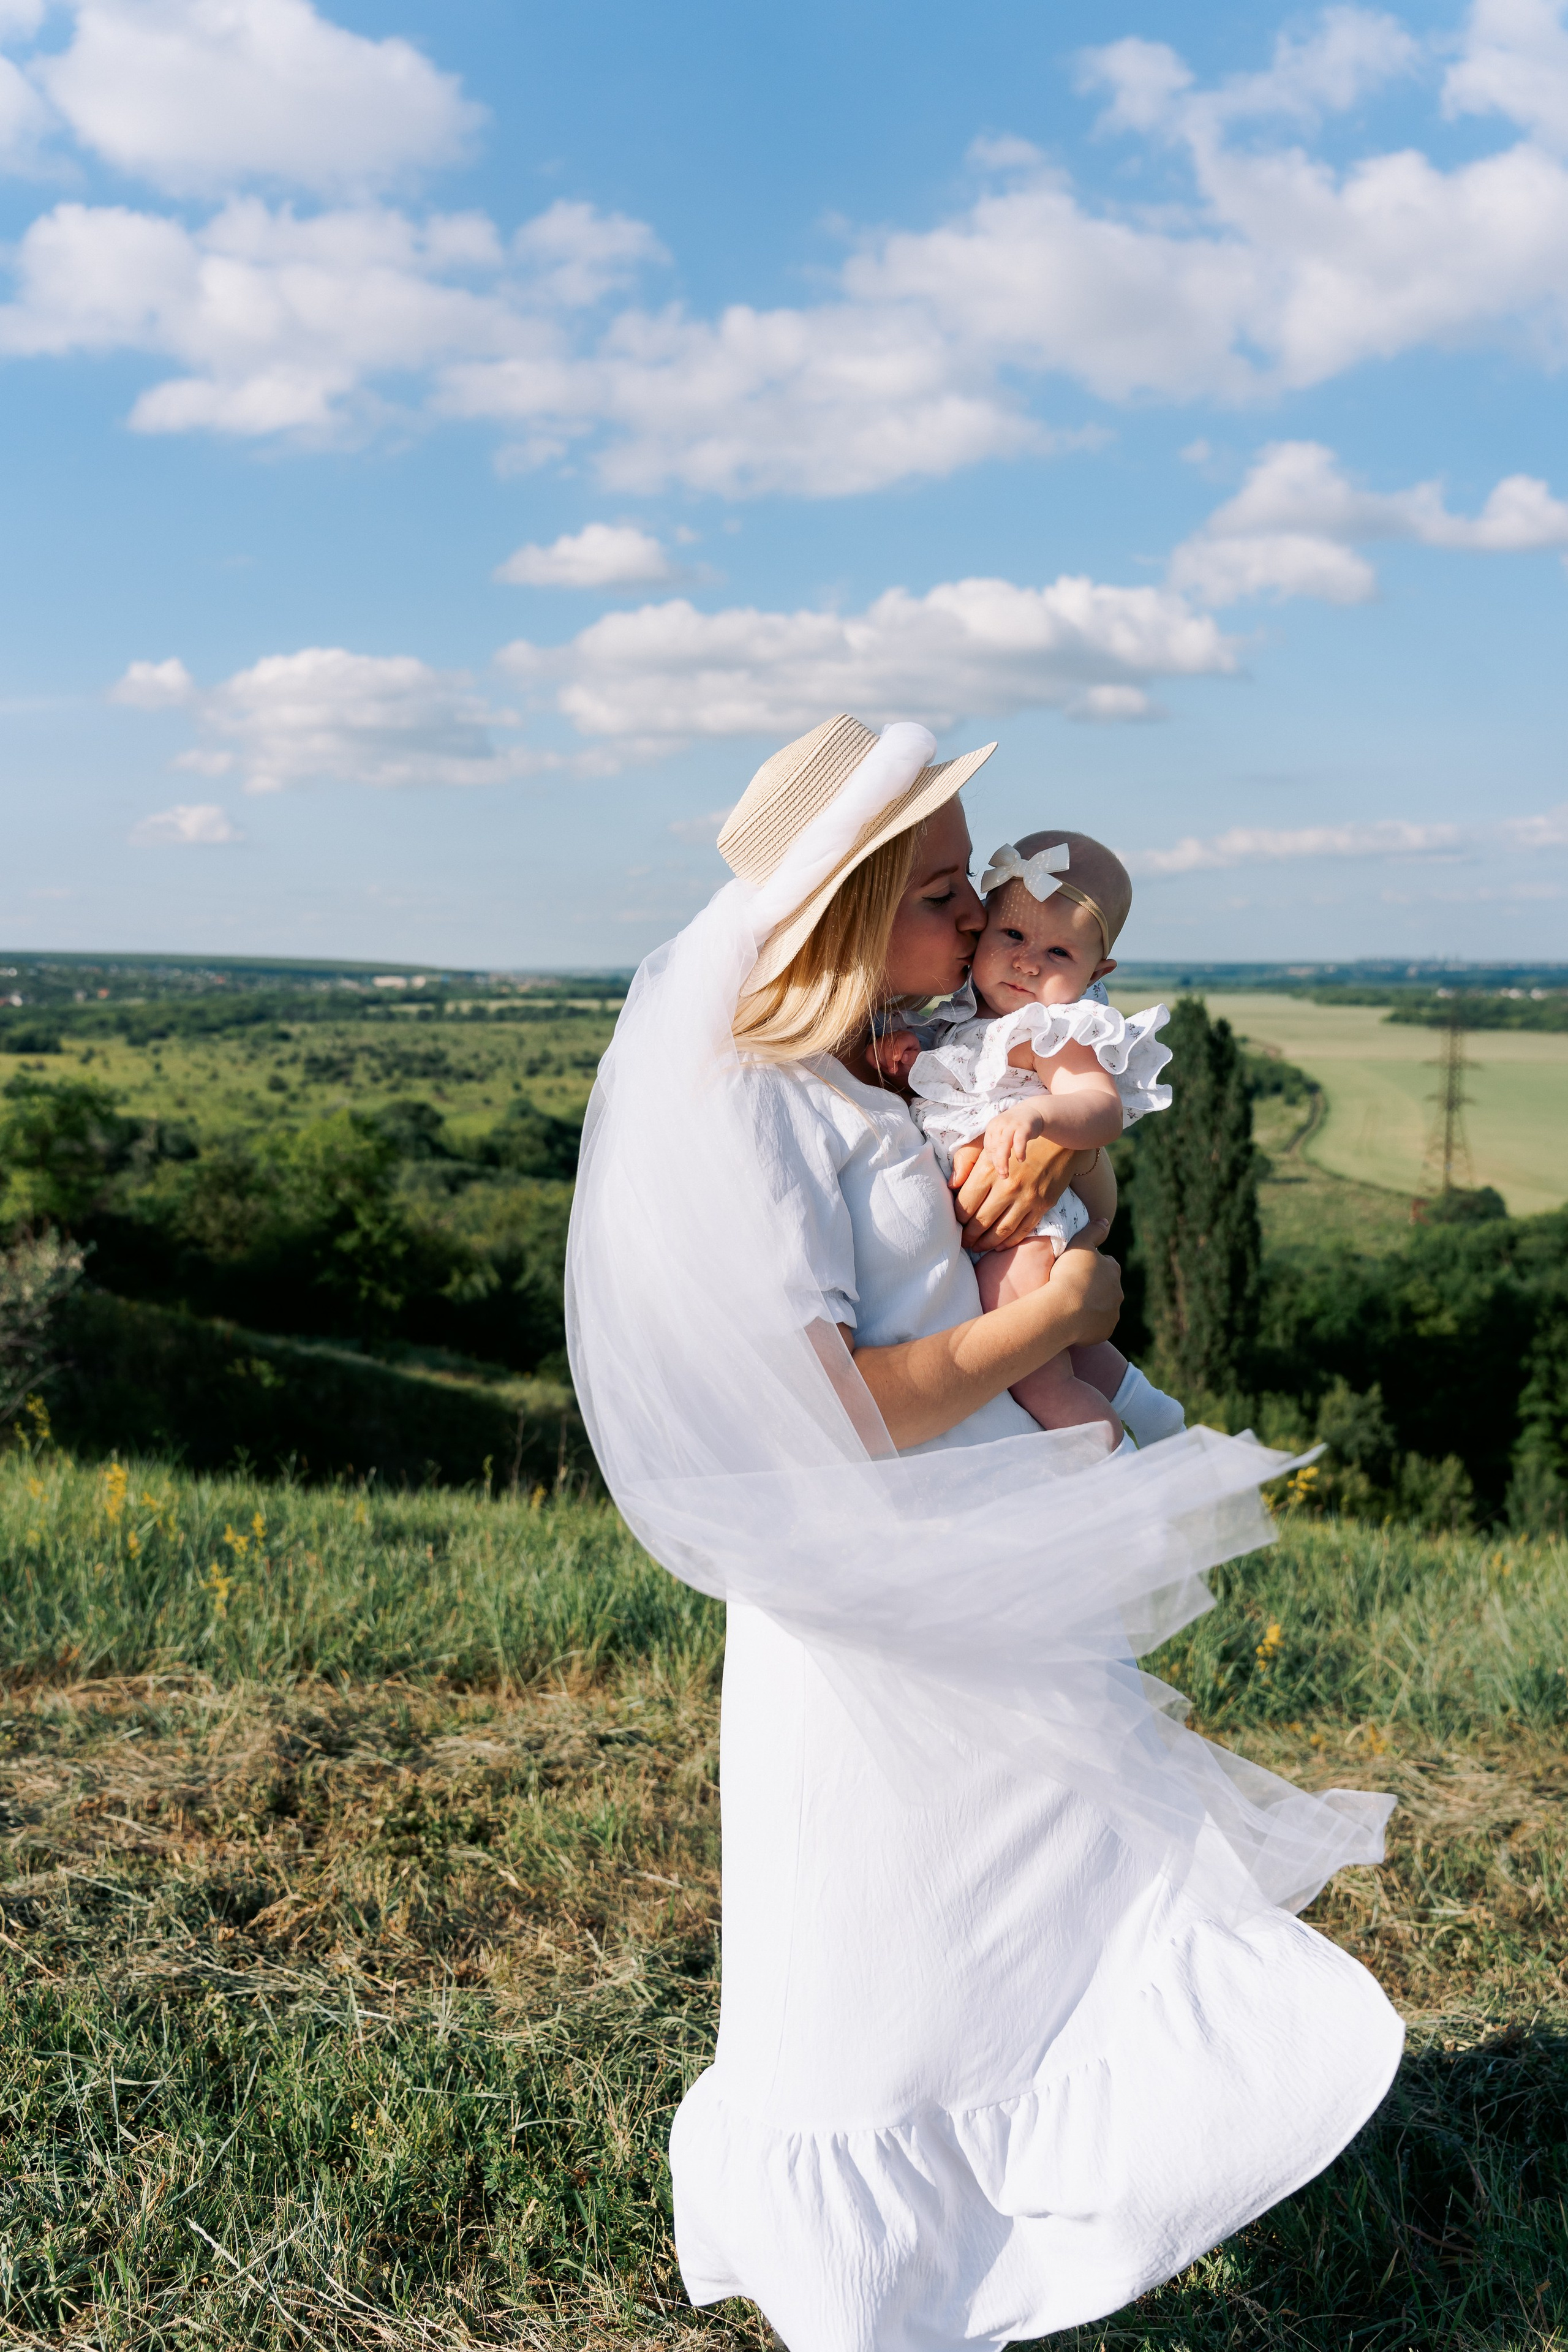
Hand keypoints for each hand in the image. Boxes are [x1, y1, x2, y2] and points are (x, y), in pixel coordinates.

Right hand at [867, 1028, 921, 1085]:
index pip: (900, 1040)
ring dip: (882, 1060)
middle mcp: (895, 1035)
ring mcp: (884, 1039)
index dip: (897, 1050)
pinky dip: (871, 1059)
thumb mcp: (916, 1061)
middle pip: (887, 1044)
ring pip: (878, 1047)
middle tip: (893, 1070)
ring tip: (890, 1068)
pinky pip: (870, 1050)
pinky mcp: (876, 1045)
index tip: (896, 1059)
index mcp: (907, 1037)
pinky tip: (877, 1066)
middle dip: (889, 1059)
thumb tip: (905, 1057)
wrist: (904, 1065)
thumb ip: (912, 1058)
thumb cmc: (910, 1061)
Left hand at [955, 1130, 1082, 1249]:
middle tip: (963, 1242)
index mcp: (989, 1170)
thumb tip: (952, 1186)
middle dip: (968, 1236)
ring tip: (977, 1247)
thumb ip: (965, 1162)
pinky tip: (999, 1246)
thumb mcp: (986, 1142)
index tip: (955, 1223)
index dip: (957, 1218)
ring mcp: (1027, 1198)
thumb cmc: (1015, 1139)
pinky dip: (1009, 1242)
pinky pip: (1023, 1231)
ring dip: (986, 1243)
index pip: (965, 1204)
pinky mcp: (1042, 1206)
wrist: (1056, 1140)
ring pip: (1001, 1231)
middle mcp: (1007, 1187)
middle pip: (981, 1221)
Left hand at [979, 1102, 1055, 1171]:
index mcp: (992, 1126)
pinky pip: (1019, 1142)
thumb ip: (998, 1145)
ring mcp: (1011, 1125)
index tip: (998, 1169)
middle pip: (995, 1147)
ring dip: (1003, 1161)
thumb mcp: (1003, 1133)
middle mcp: (1000, 1124)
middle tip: (1002, 1175)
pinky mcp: (1024, 1127)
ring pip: (1004, 1146)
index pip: (989, 1146)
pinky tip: (1021, 1159)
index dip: (992, 1159)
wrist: (1033, 1111)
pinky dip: (1019, 1152)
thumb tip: (994, 1164)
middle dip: (997, 1163)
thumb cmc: (1016, 1127)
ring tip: (1006, 1173)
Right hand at [1043, 1234, 1121, 1343]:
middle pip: (1105, 1287)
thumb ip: (1094, 1231)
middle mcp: (1118, 1292)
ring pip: (1102, 1307)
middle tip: (1071, 1288)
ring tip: (1070, 1306)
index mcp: (1113, 1270)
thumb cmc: (1070, 1274)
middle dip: (1093, 1287)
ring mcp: (1112, 1314)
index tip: (1076, 1269)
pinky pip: (1096, 1326)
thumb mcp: (1080, 1244)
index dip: (1091, 1266)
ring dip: (1090, 1306)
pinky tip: (1072, 1321)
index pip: (1106, 1264)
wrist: (1063, 1310)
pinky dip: (1087, 1324)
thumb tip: (1106, 1221)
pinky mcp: (1105, 1331)